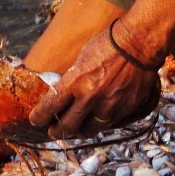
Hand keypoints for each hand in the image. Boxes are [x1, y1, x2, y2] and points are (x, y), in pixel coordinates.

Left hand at [29, 25, 161, 138]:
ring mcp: (109, 106)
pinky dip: (99, 124)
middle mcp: (90, 98)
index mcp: (75, 82)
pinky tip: (95, 121)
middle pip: (67, 127)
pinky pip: (108, 125)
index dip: (39, 117)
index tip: (36, 120)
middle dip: (56, 131)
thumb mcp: (81, 60)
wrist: (139, 43)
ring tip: (74, 130)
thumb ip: (72, 81)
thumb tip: (62, 95)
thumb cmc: (107, 45)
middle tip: (53, 131)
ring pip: (88, 130)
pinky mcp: (125, 109)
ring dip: (78, 131)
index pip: (50, 107)